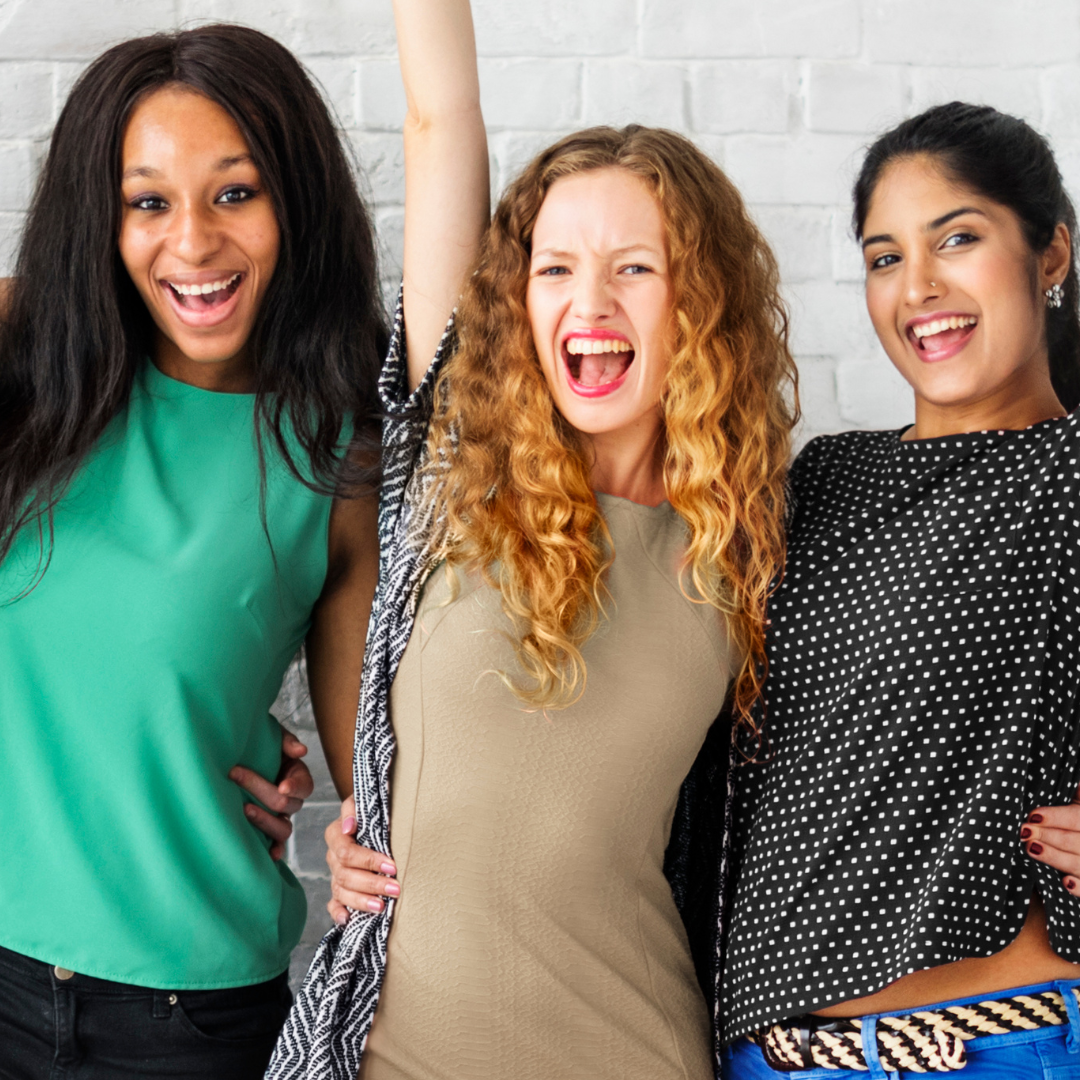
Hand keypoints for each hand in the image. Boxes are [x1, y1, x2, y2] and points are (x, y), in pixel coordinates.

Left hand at [229, 729, 313, 860]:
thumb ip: (287, 742)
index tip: (282, 785)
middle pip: (286, 804)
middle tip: (235, 774)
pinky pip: (275, 844)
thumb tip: (301, 751)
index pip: (305, 786)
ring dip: (265, 821)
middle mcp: (291, 799)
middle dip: (261, 789)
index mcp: (297, 776)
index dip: (295, 787)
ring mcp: (280, 817)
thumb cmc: (259, 745)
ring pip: (283, 828)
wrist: (238, 758)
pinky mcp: (267, 829)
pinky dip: (274, 850)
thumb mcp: (273, 735)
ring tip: (244, 810)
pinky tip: (267, 855)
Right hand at [326, 795, 398, 924]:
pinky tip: (347, 920)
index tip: (392, 866)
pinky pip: (333, 904)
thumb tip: (349, 827)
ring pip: (341, 892)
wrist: (368, 819)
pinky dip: (338, 913)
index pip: (347, 852)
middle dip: (372, 883)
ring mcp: (335, 874)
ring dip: (361, 901)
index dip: (368, 860)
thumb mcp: (362, 801)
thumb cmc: (369, 812)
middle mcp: (333, 857)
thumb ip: (353, 809)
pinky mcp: (338, 890)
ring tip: (381, 907)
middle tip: (395, 888)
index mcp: (336, 835)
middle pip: (346, 875)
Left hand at [1023, 785, 1079, 892]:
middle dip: (1049, 836)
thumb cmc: (1073, 818)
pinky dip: (1079, 887)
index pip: (1076, 818)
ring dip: (1055, 857)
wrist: (1077, 839)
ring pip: (1079, 863)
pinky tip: (1065, 882)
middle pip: (1075, 841)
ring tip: (1032, 848)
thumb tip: (1062, 776)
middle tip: (1024, 832)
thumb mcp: (1076, 800)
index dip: (1056, 817)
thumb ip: (1074, 792)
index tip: (1032, 815)